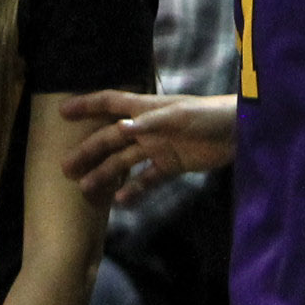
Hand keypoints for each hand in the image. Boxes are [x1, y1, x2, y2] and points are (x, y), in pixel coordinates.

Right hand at [58, 91, 236, 204]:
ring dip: (105, 174)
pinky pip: (148, 179)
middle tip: (66, 168)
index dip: (86, 106)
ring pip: (124, 162)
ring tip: (86, 189)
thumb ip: (149, 123)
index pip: (109, 103)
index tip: (62, 113)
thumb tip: (119, 130)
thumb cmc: (208, 115)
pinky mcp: (171, 165)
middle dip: (87, 152)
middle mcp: (146, 128)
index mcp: (145, 108)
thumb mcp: (178, 116)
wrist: (241, 131)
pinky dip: (134, 189)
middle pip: (110, 139)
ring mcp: (158, 147)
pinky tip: (120, 201)